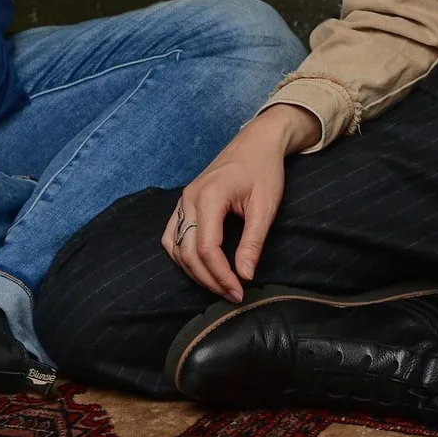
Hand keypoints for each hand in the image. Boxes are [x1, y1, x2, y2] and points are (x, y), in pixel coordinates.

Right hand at [163, 104, 319, 300]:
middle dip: (209, 279)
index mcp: (209, 197)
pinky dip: (181, 255)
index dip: (221, 275)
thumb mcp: (265, 206)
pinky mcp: (185, 201)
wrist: (257, 142)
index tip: (239, 291)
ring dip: (193, 270)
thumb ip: (253, 242)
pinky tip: (199, 266)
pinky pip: (172, 234)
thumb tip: (244, 275)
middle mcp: (190, 198)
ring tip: (217, 284)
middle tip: (232, 294)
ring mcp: (184, 199)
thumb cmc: (264, 170)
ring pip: (175, 246)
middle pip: (188, 252)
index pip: (206, 249)